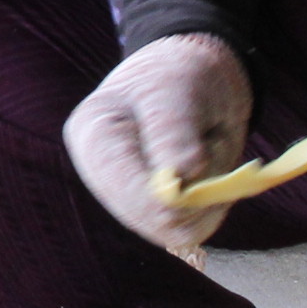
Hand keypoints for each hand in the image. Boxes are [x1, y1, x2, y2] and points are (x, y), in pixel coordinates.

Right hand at [64, 33, 252, 252]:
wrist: (193, 80)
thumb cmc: (182, 76)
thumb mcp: (179, 89)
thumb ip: (174, 130)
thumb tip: (181, 176)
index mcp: (94, 136)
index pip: (128, 189)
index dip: (173, 194)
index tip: (203, 165)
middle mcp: (102, 174)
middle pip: (153, 220)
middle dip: (196, 195)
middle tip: (212, 147)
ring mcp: (125, 197)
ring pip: (175, 231)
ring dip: (206, 200)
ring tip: (206, 153)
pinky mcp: (150, 212)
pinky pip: (188, 230)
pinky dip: (210, 207)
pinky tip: (208, 173)